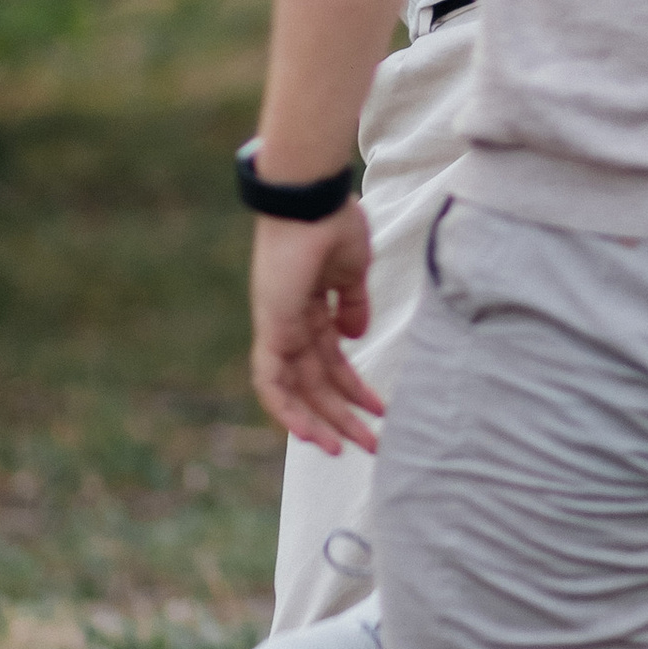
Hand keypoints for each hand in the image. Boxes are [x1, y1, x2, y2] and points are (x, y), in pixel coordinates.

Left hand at [248, 203, 382, 453]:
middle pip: (318, 380)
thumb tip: (357, 336)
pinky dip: (286, 408)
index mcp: (314, 307)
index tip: (375, 411)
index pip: (330, 359)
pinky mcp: (272, 327)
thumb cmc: (334, 223)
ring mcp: (280, 326)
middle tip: (371, 444)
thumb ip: (353, 305)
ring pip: (297, 388)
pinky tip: (309, 433)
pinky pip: (272, 379)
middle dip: (344, 414)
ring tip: (345, 449)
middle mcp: (293, 322)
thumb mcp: (353, 271)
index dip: (352, 388)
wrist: (312, 199)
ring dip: (322, 419)